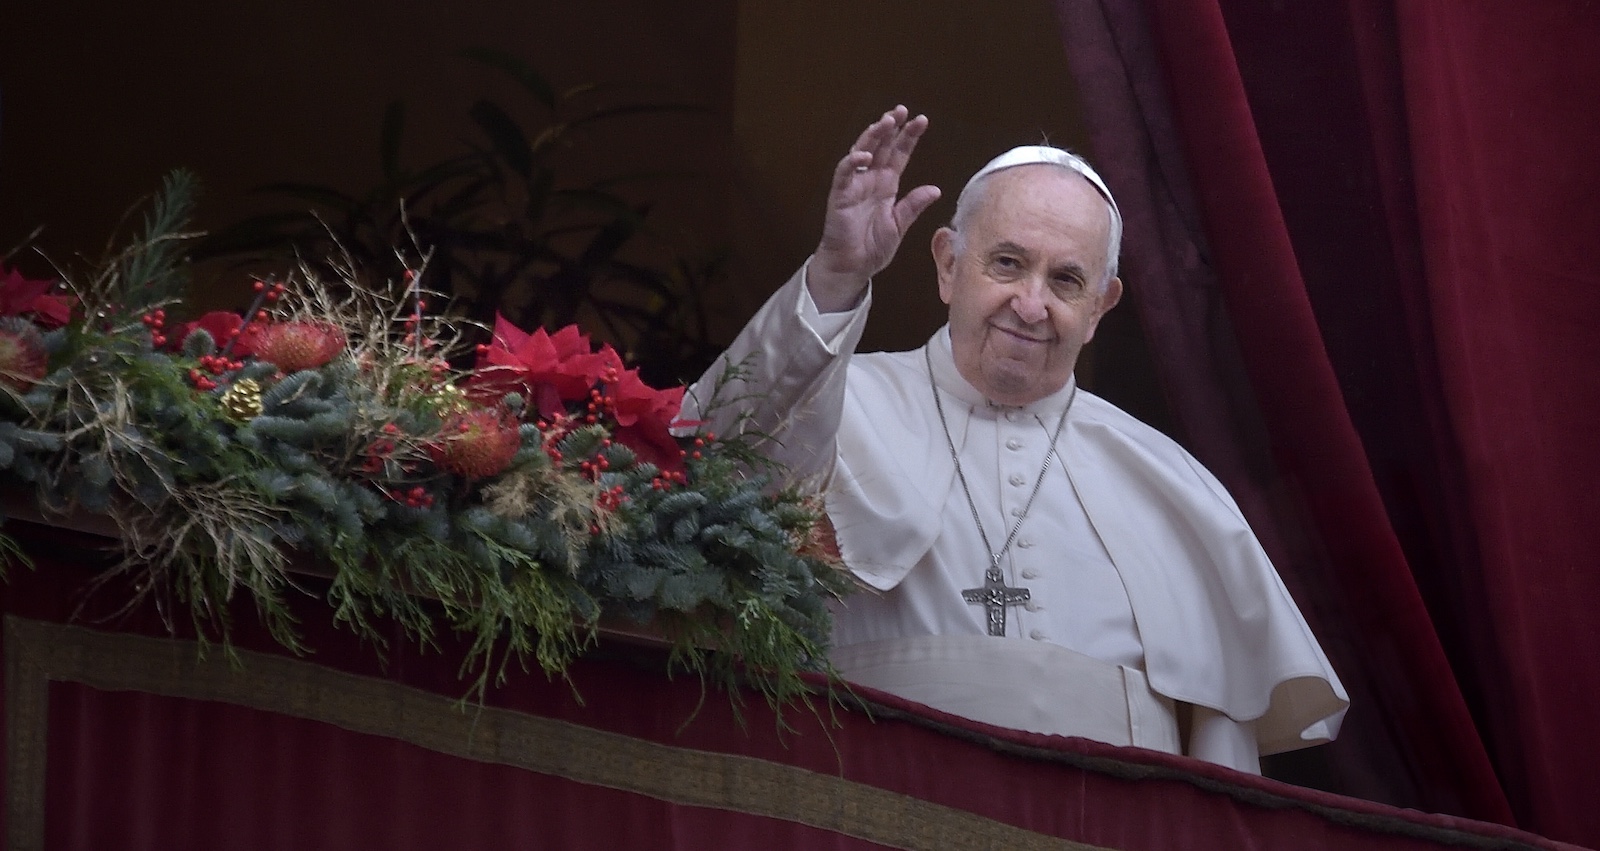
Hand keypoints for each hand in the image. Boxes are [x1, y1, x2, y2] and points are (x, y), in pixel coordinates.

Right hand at [809, 106, 941, 311]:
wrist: (852, 268)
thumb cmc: (872, 248)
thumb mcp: (899, 225)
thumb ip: (913, 206)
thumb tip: (935, 189)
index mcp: (887, 185)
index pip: (899, 154)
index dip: (909, 137)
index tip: (921, 120)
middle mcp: (870, 180)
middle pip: (881, 146)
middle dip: (891, 127)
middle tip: (902, 110)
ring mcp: (854, 186)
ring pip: (862, 152)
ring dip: (873, 136)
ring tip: (886, 122)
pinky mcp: (840, 196)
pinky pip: (844, 174)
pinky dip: (852, 162)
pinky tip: (864, 154)